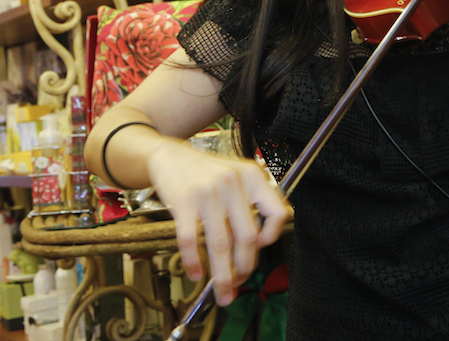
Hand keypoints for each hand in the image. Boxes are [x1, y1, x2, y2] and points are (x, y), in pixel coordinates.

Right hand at [147, 139, 289, 305]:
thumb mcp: (238, 176)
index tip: (261, 249)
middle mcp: (234, 183)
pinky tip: (195, 274)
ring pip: (221, 245)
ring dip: (223, 276)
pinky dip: (194, 263)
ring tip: (223, 292)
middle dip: (245, 268)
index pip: (277, 212)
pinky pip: (191, 241)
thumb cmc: (207, 173)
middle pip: (248, 237)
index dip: (272, 237)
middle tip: (240, 282)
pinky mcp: (184, 202)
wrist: (171, 156)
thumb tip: (259, 245)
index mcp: (253, 177)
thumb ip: (252, 202)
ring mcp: (208, 192)